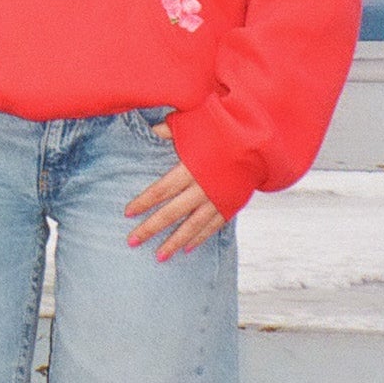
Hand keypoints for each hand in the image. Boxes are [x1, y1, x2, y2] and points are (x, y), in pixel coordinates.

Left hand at [124, 122, 224, 260]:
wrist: (256, 142)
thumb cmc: (218, 130)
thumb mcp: (190, 125)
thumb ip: (166, 131)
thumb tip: (143, 132)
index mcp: (190, 167)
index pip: (161, 189)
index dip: (144, 201)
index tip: (127, 213)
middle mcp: (202, 187)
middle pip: (172, 212)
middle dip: (151, 228)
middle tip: (132, 241)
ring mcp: (217, 200)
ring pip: (192, 226)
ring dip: (174, 242)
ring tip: (159, 257)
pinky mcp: (229, 206)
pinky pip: (212, 227)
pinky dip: (199, 238)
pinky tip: (186, 249)